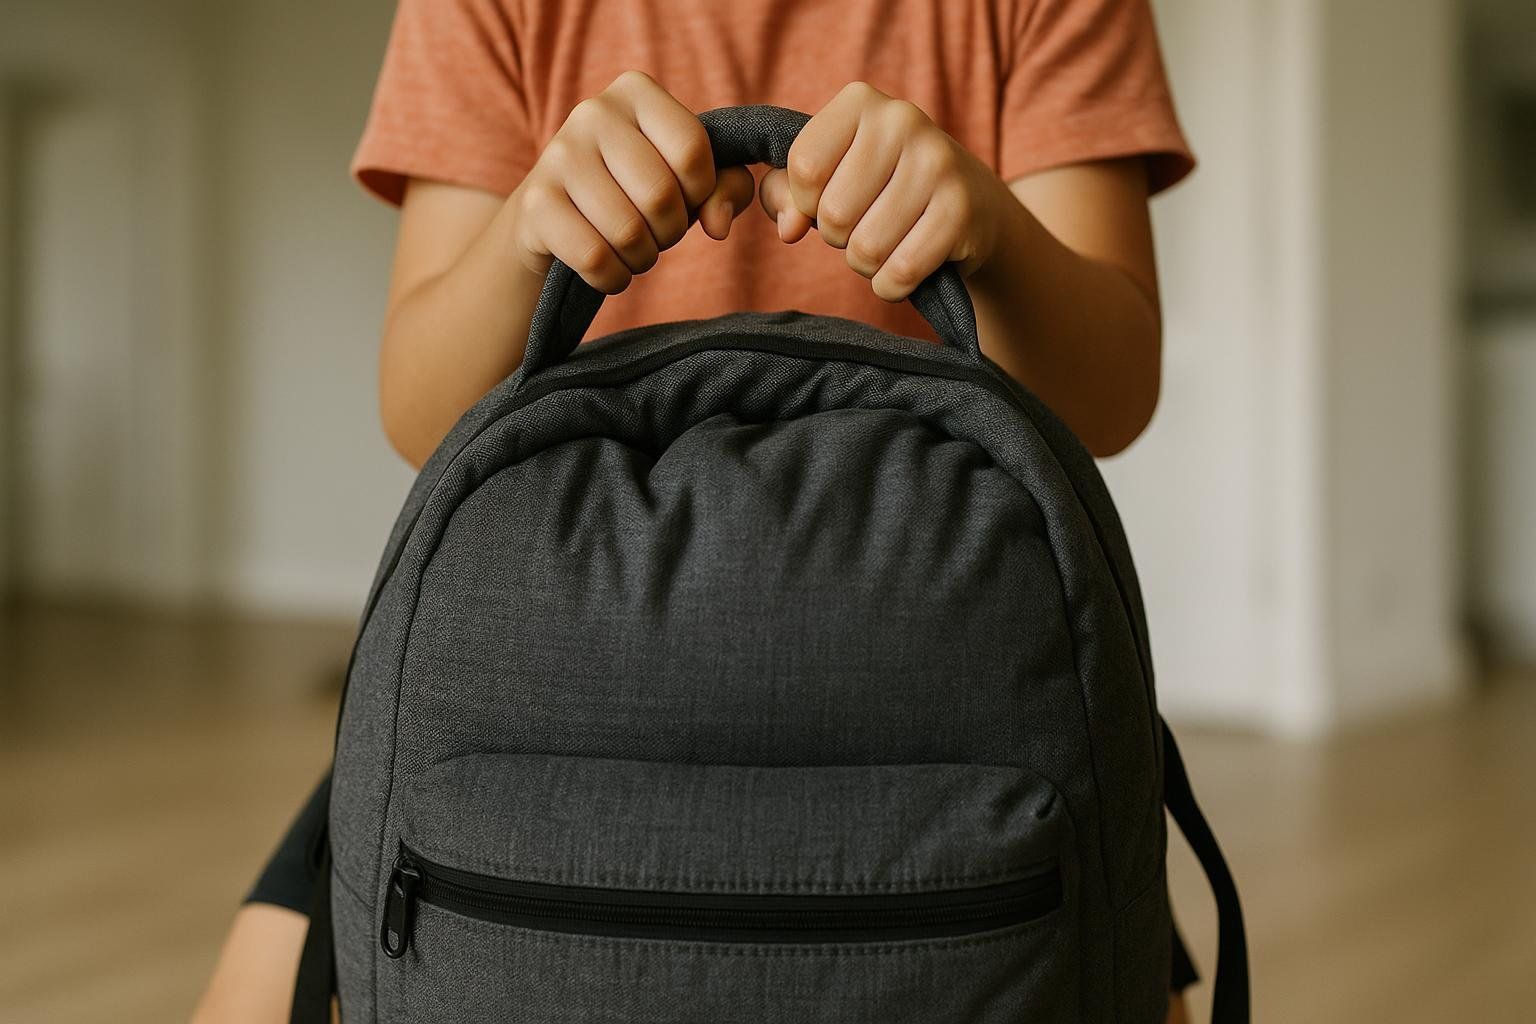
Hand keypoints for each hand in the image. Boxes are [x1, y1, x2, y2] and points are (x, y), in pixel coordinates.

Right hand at [509, 71, 755, 292]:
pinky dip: (612, 278)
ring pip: (627, 232)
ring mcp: (558, 155)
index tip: (685, 200)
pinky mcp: (535, 203)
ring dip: (641, 258)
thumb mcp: (688, 180)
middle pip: (660, 194)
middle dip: (670, 232)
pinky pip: (594, 258)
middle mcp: (592, 111)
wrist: (549, 219)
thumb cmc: (633, 193)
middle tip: (656, 233)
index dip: (700, 192)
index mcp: (635, 90)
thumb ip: (727, 188)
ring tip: (632, 249)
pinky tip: (608, 269)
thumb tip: (718, 224)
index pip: (692, 149)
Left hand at [757, 82, 1010, 300]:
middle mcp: (903, 120)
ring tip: (887, 243)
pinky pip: (901, 271)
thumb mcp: (828, 176)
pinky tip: (905, 266)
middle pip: (833, 213)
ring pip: (866, 249)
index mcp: (860, 101)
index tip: (830, 197)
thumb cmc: (880, 188)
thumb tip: (788, 228)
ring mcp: (938, 163)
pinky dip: (892, 285)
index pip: (804, 167)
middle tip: (864, 225)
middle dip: (839, 237)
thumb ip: (784, 194)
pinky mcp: (961, 210)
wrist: (971, 204)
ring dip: (866, 264)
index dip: (806, 202)